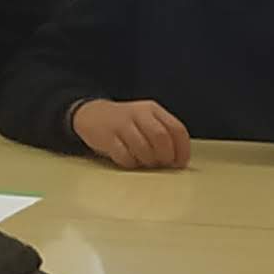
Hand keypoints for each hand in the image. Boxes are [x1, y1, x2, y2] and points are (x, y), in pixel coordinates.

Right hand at [70, 97, 191, 171]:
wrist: (91, 115)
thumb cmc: (126, 123)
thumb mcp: (146, 120)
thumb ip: (164, 134)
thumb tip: (178, 160)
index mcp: (152, 109)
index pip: (176, 128)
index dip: (182, 149)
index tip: (180, 163)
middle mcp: (138, 113)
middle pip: (161, 137)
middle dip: (165, 156)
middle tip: (161, 163)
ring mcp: (121, 124)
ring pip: (143, 148)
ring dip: (147, 161)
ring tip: (144, 162)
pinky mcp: (107, 137)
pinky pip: (125, 156)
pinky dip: (131, 163)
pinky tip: (129, 160)